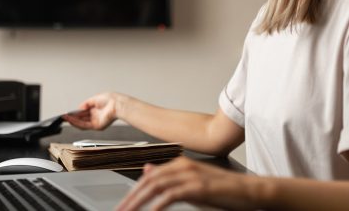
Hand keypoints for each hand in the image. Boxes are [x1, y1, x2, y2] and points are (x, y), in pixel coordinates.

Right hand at [62, 92, 127, 129]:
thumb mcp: (94, 99)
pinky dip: (77, 123)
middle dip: (72, 118)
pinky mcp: (97, 126)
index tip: (68, 113)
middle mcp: (96, 116)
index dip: (75, 114)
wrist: (117, 104)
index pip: (83, 113)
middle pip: (81, 119)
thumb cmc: (110, 99)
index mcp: (96, 110)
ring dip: (72, 121)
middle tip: (64, 117)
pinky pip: (84, 126)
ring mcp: (96, 122)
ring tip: (65, 118)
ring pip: (81, 123)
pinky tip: (71, 120)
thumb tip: (79, 107)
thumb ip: (86, 104)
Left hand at [116, 157, 260, 210]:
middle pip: (148, 180)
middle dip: (131, 196)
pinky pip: (172, 195)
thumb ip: (169, 178)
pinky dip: (158, 203)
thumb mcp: (191, 183)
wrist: (249, 190)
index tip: (124, 204)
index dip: (134, 190)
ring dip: (139, 200)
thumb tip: (148, 171)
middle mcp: (182, 165)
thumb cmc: (222, 190)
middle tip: (120, 209)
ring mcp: (190, 175)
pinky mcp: (198, 187)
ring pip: (156, 185)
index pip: (149, 176)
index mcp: (179, 163)